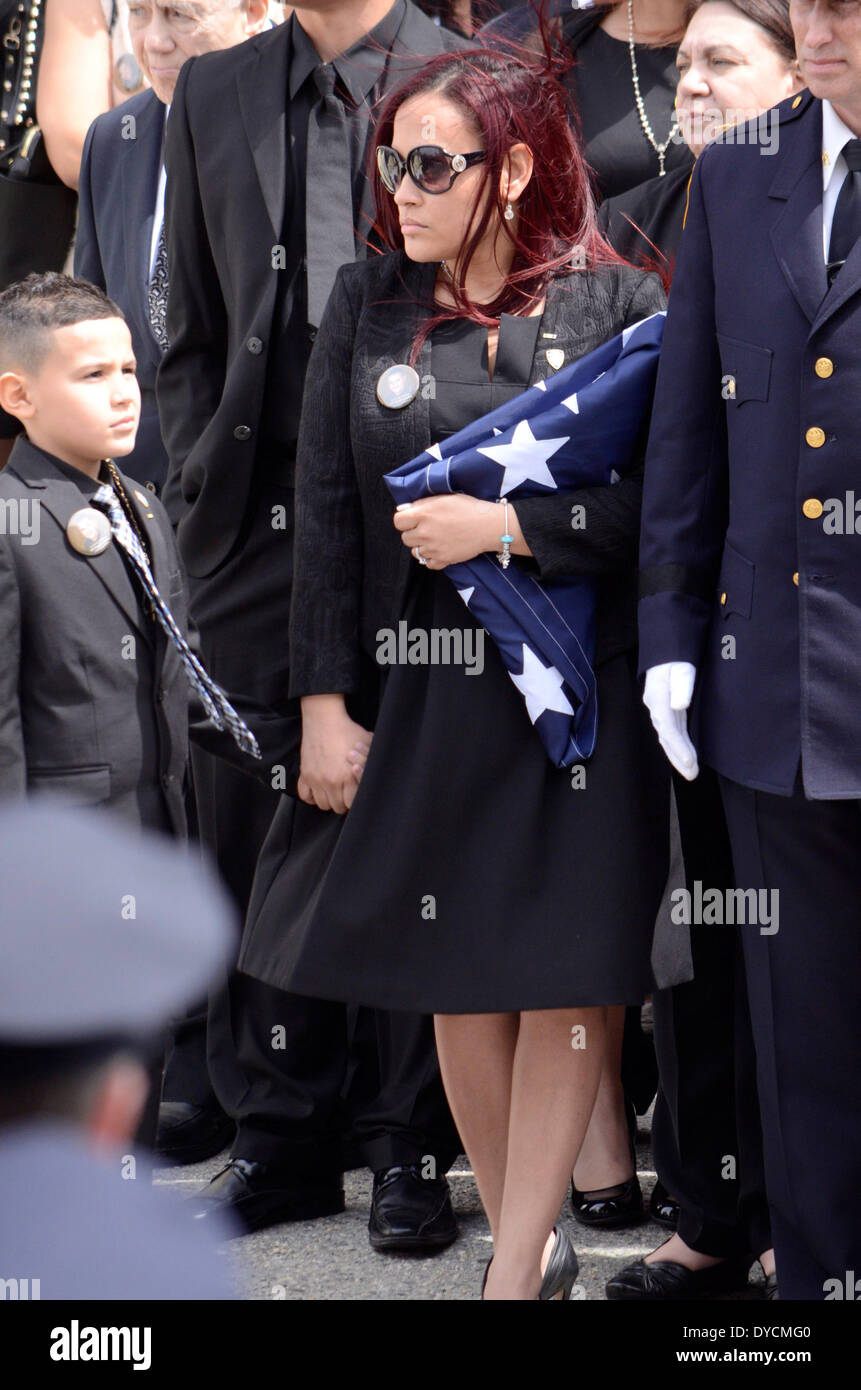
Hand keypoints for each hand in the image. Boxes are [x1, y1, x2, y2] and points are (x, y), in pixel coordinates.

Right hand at [297, 695, 372, 813]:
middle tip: (346, 793)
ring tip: (334, 791)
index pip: (352, 803)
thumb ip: (372, 762)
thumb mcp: (367, 745)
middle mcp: (331, 781)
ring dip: (329, 800)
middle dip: (343, 802)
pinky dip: (311, 796)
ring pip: (323, 804)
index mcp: (348, 776)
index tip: (355, 794)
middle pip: (337, 807)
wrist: (325, 719)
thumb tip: (382, 774)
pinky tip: (319, 790)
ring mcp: (316, 779)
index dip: (356, 800)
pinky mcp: (305, 774)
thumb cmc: (348, 731)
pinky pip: (305, 796)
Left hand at [393, 495, 509, 568]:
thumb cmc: (468, 508)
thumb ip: (421, 503)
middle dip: (413, 533)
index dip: (404, 520)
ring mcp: (433, 548)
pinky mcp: (443, 560)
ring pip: (415, 552)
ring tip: (435, 539)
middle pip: (405, 538)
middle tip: (428, 529)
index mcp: (423, 514)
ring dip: (422, 546)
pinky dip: (431, 559)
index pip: (398, 522)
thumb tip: (403, 509)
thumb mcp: (443, 498)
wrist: (488, 525)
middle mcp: (425, 532)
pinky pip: (428, 564)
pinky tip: (440, 550)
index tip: (412, 520)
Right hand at [643, 662, 698, 779]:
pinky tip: (686, 757)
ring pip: (667, 738)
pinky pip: (671, 733)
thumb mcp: (681, 667)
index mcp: (658, 697)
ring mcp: (659, 710)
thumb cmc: (676, 657)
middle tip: (692, 774)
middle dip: (678, 758)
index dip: (678, 746)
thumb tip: (680, 705)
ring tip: (691, 773)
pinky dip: (679, 746)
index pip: (667, 727)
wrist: (667, 650)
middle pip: (665, 737)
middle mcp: (655, 707)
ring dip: (678, 756)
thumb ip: (682, 684)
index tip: (689, 761)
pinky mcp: (666, 710)